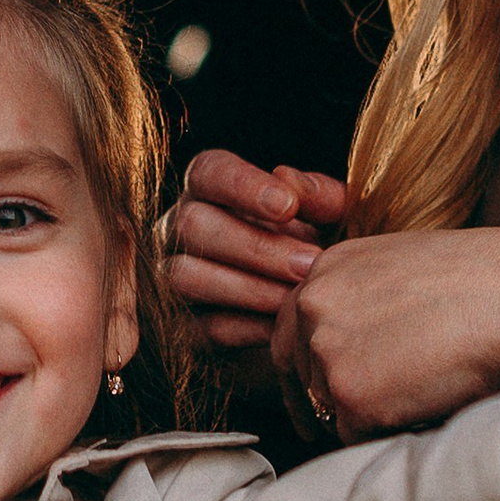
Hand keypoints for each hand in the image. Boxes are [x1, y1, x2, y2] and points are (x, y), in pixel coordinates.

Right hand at [164, 150, 348, 379]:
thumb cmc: (312, 246)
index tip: (288, 206)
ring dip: (249, 289)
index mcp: (210, 189)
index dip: (243, 186)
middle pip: (192, 225)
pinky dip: (243, 328)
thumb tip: (290, 181)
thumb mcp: (327, 217)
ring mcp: (173, 276)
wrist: (308, 309)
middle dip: (255, 247)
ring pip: (187, 276)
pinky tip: (280, 328)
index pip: (209, 172)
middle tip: (308, 263)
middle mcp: (179, 227)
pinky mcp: (183, 325)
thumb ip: (317, 195)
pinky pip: (199, 326)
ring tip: (296, 298)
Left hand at [281, 225, 499, 441]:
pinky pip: (356, 435)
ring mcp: (328, 351)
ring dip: (361, 416)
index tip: (308, 395)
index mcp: (327, 269)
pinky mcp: (351, 396)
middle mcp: (314, 306)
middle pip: (301, 374)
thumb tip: (355, 340)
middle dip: (318, 402)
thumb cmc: (488, 279)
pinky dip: (387, 433)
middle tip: (332, 426)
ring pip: (328, 408)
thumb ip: (363, 298)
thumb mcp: (403, 267)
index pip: (291, 329)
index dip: (302, 367)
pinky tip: (424, 407)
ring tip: (416, 397)